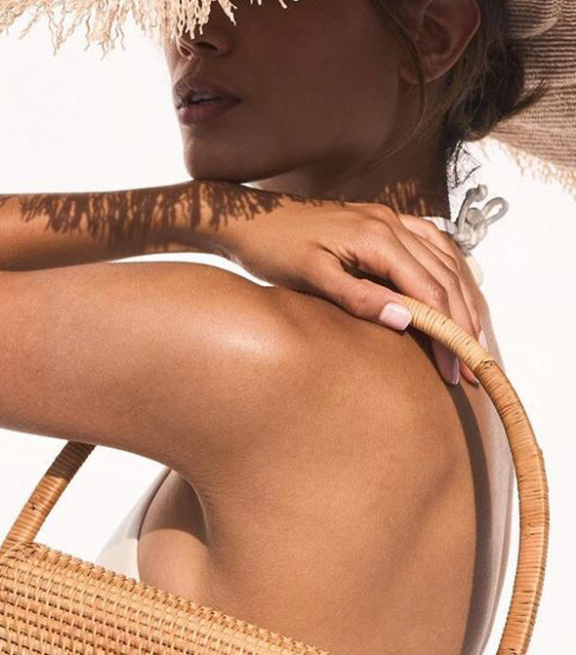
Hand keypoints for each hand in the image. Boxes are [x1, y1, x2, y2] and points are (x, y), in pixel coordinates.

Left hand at [189, 181, 487, 386]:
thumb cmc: (274, 249)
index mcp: (376, 238)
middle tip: (471, 364)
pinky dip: (451, 268)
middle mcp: (391, 223)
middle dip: (463, 322)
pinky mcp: (382, 221)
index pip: (429, 290)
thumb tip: (403, 320)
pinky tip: (457, 287)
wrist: (250, 219)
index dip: (448, 331)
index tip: (455, 367)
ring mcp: (390, 219)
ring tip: (474, 335)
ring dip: (465, 296)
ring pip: (446, 257)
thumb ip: (358, 298)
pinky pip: (432, 243)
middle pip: (445, 276)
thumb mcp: (312, 279)